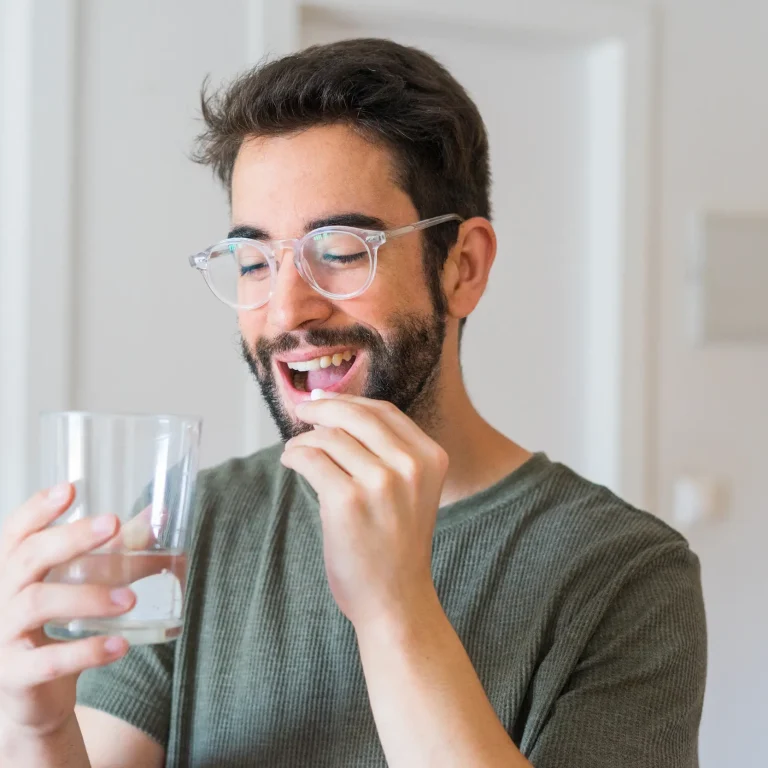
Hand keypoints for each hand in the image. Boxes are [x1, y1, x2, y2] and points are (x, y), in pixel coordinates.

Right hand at [0, 485, 134, 738]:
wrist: (32, 696)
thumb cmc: (55, 626)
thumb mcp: (82, 582)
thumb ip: (118, 549)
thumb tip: (160, 515)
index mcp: (12, 569)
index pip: (15, 531)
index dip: (37, 508)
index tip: (70, 488)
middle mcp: (0, 596)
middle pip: (28, 556)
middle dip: (71, 537)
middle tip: (113, 522)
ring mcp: (2, 636)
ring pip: (38, 603)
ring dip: (89, 595)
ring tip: (131, 598)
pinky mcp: (16, 675)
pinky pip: (49, 660)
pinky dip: (88, 651)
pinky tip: (121, 645)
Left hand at [280, 394, 448, 630]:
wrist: (395, 600)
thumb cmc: (396, 545)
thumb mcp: (411, 490)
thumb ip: (387, 452)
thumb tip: (333, 410)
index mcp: (430, 458)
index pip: (383, 411)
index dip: (349, 401)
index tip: (324, 401)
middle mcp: (410, 466)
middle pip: (356, 415)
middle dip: (322, 408)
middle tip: (302, 411)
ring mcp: (380, 483)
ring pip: (329, 437)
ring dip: (304, 439)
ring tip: (294, 450)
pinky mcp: (348, 501)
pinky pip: (311, 459)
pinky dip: (294, 455)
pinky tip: (291, 461)